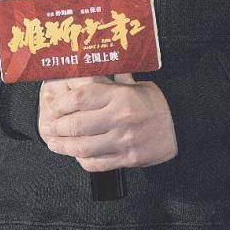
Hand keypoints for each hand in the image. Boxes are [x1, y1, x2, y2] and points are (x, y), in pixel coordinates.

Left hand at [37, 72, 177, 170]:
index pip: (82, 98)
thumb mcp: (137, 85)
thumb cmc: (156, 104)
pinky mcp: (127, 159)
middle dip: (57, 127)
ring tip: (54, 143)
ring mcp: (123, 142)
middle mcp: (120, 119)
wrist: (181, 127)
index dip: (62, 103)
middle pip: (77, 125)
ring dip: (64, 147)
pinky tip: (76, 155)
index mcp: (121, 96)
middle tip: (48, 127)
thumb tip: (89, 66)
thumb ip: (113, 79)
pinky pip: (97, 163)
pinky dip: (82, 160)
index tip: (52, 106)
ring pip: (83, 147)